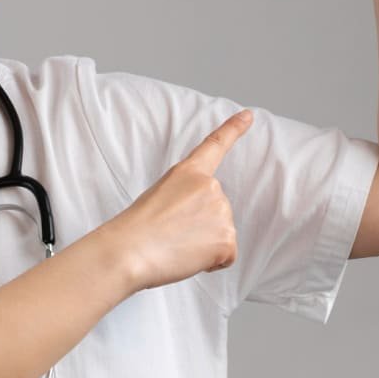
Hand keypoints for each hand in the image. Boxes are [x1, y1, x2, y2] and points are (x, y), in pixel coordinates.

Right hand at [99, 109, 253, 292]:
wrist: (129, 251)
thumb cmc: (135, 229)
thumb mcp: (159, 196)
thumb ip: (186, 198)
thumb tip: (200, 222)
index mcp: (188, 172)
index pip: (215, 145)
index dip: (234, 129)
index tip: (249, 115)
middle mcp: (210, 186)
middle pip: (217, 209)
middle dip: (201, 225)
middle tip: (173, 233)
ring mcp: (221, 211)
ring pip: (221, 233)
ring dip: (205, 245)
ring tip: (176, 245)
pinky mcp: (227, 238)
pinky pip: (227, 256)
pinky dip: (212, 262)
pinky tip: (188, 256)